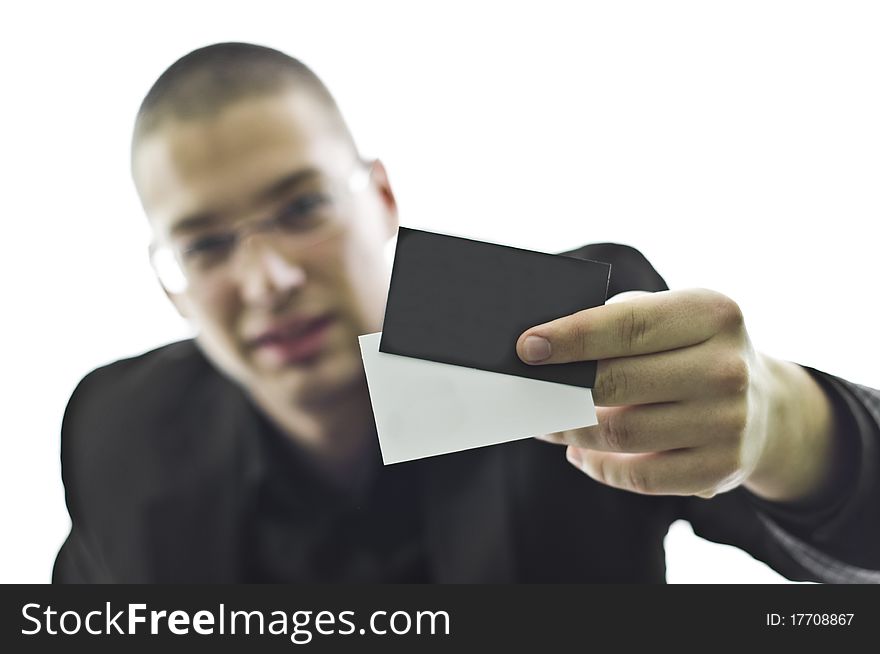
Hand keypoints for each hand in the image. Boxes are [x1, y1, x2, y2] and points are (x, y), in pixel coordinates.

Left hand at [516, 289, 838, 500]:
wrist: (764, 406)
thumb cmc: (692, 351)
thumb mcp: (673, 317)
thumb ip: (618, 322)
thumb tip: (545, 351)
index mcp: (713, 314)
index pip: (628, 326)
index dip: (572, 337)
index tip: (527, 347)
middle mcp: (727, 368)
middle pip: (617, 382)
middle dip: (560, 391)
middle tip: (528, 394)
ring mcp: (728, 422)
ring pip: (620, 433)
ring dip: (572, 431)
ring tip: (549, 423)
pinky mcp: (721, 469)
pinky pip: (639, 476)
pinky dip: (599, 467)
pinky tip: (581, 452)